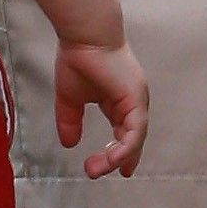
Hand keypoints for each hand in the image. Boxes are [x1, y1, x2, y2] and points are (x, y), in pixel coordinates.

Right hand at [54, 37, 149, 178]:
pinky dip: (125, 148)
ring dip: (117, 158)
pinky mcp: (137, 100)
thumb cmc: (79, 57)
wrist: (85, 35)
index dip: (120, 151)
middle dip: (120, 159)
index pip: (124, 131)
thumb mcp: (70, 98)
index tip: (111, 167)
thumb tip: (69, 144)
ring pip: (134, 139)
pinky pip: (135, 131)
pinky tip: (112, 159)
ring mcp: (137, 101)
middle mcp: (132, 101)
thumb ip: (70, 121)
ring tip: (95, 169)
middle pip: (132, 138)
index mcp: (119, 99)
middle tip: (104, 172)